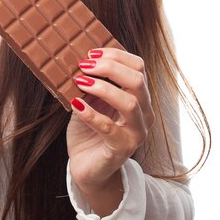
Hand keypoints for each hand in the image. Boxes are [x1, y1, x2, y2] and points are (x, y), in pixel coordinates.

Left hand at [66, 47, 154, 212]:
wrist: (86, 167)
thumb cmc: (89, 130)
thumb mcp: (91, 100)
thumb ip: (92, 81)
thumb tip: (80, 58)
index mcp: (139, 98)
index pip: (138, 67)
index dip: (116, 55)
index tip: (91, 52)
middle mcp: (144, 114)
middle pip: (137, 80)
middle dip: (109, 68)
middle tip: (84, 65)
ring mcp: (136, 133)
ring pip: (129, 103)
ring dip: (102, 88)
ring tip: (80, 81)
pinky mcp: (121, 149)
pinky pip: (108, 128)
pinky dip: (90, 113)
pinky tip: (75, 104)